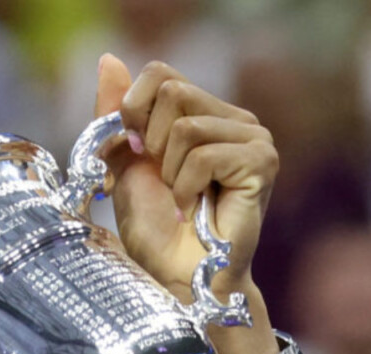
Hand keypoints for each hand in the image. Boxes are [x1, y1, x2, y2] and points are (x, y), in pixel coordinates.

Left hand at [94, 55, 277, 305]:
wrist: (176, 277)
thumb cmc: (155, 230)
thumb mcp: (124, 163)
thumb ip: (116, 114)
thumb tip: (108, 59)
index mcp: (203, 112)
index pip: (161, 74)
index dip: (133, 111)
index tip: (134, 153)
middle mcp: (233, 118)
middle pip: (172, 92)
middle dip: (150, 143)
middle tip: (161, 182)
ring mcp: (253, 137)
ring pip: (186, 125)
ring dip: (169, 172)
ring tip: (180, 200)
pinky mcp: (262, 160)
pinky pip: (204, 154)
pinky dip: (185, 187)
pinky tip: (192, 209)